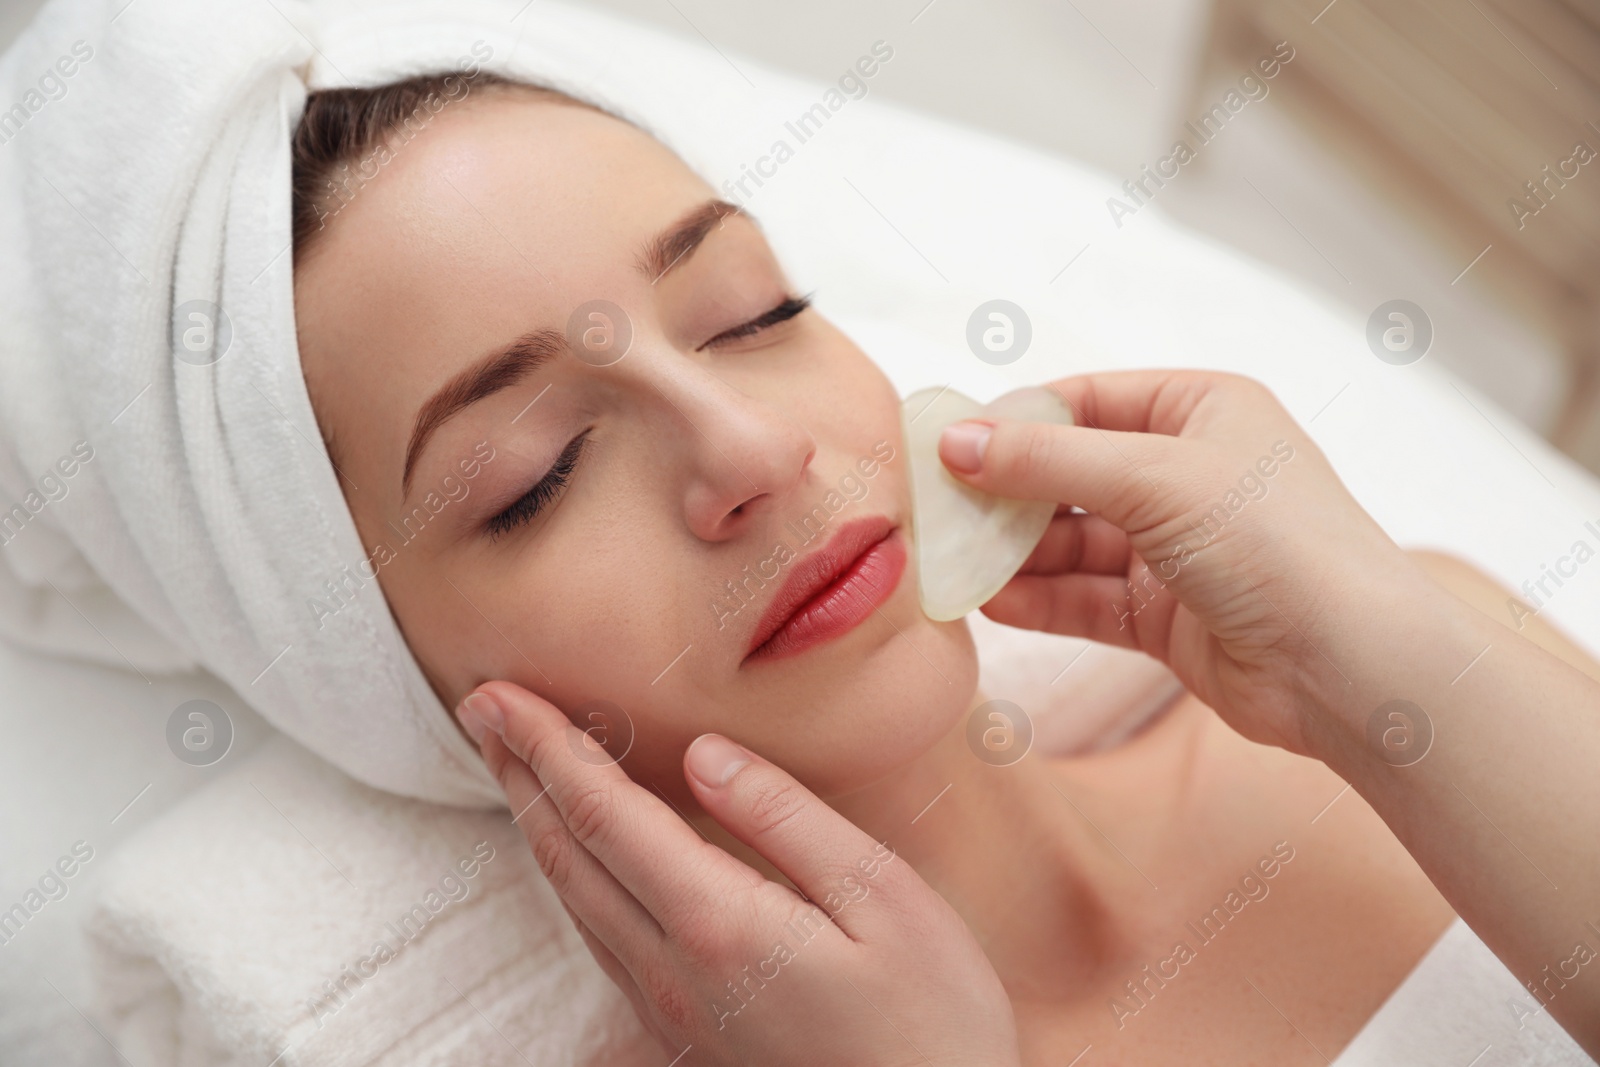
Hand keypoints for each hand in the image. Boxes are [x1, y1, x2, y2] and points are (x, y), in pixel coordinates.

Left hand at [455, 681, 1019, 1066]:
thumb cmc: (932, 1020)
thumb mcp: (884, 896)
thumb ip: (786, 818)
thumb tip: (702, 755)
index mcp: (718, 922)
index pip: (603, 813)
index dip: (546, 746)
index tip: (498, 695)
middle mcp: (673, 970)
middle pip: (567, 855)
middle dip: (519, 774)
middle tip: (482, 710)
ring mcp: (672, 1011)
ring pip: (574, 901)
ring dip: (536, 822)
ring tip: (516, 764)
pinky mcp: (685, 1035)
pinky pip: (601, 939)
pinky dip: (570, 875)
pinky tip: (576, 854)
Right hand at [938, 370, 1437, 754]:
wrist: (1351, 667)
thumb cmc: (1277, 544)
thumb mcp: (1154, 478)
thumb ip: (1048, 461)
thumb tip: (956, 443)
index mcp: (1202, 411)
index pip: (1086, 401)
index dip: (1015, 421)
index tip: (947, 445)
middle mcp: (1188, 474)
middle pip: (1071, 475)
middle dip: (1006, 496)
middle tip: (939, 512)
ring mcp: (1176, 550)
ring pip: (1072, 543)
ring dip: (1015, 554)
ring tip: (955, 564)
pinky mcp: (1165, 617)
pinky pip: (1084, 600)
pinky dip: (1039, 601)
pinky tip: (991, 603)